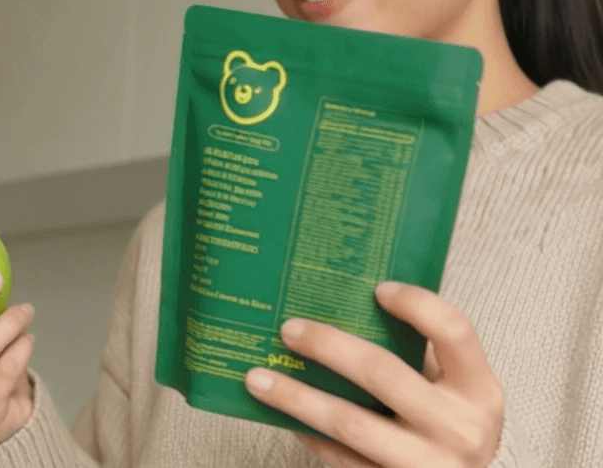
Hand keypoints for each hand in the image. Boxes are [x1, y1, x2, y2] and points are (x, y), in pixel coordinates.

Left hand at [245, 282, 503, 467]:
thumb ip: (420, 354)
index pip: (454, 330)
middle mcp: (459, 430)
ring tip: (259, 377)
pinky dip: (308, 432)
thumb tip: (350, 301)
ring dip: (297, 397)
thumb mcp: (455, 392)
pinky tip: (283, 414)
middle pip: (383, 373)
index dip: (416, 304)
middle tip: (288, 329)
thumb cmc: (451, 428)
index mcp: (479, 390)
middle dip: (328, 346)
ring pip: (350, 423)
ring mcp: (426, 467)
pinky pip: (341, 458)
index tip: (376, 287)